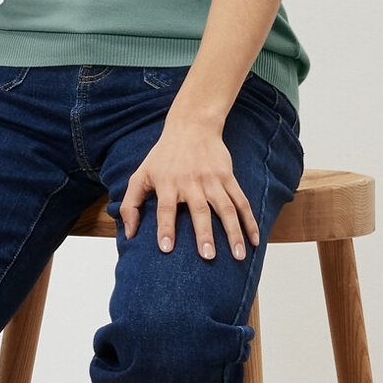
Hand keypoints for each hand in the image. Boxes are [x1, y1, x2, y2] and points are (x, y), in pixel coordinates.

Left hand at [119, 114, 261, 259]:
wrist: (191, 126)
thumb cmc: (162, 156)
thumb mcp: (140, 176)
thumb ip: (130, 205)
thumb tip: (128, 234)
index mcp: (167, 183)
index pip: (165, 208)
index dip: (165, 228)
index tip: (167, 248)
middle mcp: (191, 182)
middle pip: (199, 210)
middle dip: (204, 234)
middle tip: (208, 256)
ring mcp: (212, 180)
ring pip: (226, 209)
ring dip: (234, 233)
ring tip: (238, 256)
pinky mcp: (228, 177)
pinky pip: (241, 201)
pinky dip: (250, 221)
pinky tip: (254, 240)